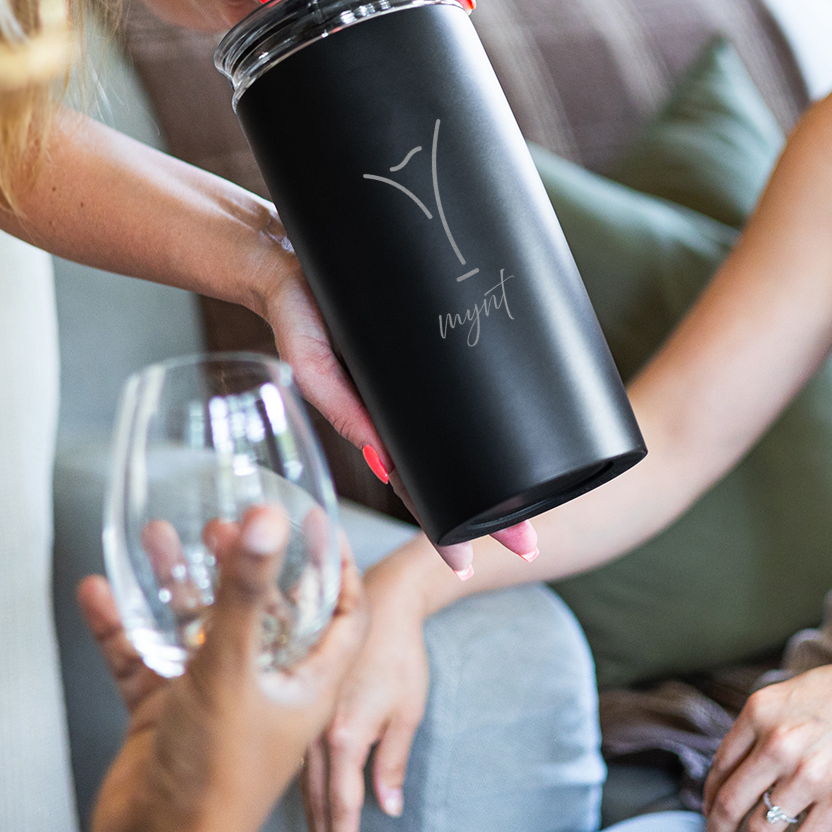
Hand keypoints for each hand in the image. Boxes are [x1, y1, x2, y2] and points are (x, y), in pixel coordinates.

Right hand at [78, 508, 367, 831]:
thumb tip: (267, 523)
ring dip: (179, 584)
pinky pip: (146, 656)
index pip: (342, 614)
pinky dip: (124, 625)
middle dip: (244, 565)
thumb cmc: (214, 782)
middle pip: (263, 611)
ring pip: (199, 628)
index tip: (319, 525)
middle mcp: (263, 686)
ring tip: (160, 538)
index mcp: (305, 682)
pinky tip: (102, 593)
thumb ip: (244, 594)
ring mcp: (213, 699)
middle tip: (224, 525)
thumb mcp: (232, 673)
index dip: (337, 567)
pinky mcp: (167, 713)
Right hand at [258, 227, 538, 577]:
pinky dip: (488, 424)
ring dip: (500, 478)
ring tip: (538, 508)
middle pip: (453, 477)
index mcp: (375, 426)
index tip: (467, 564)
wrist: (293, 267)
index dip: (444, 528)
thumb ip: (344, 411)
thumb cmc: (297, 318)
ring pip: (463, 446)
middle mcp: (400, 415)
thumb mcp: (313, 368)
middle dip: (492, 513)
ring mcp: (415, 391)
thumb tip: (386, 466)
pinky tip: (520, 438)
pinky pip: (460, 399)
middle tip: (529, 545)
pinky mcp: (426, 356)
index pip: (416, 490)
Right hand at [301, 557, 431, 831]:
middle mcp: (317, 730)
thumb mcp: (407, 710)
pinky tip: (305, 788)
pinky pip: (298, 749)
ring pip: (303, 775)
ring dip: (310, 807)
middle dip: (321, 830)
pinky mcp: (304, 700)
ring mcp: (306, 715)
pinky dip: (303, 776)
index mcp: (345, 735)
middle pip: (316, 795)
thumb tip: (388, 807)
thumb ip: (393, 761)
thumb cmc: (400, 654)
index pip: (341, 801)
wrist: (380, 601)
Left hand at [702, 648, 831, 831]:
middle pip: (730, 804)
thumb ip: (762, 725)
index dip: (709, 799)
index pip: (719, 768)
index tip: (709, 815)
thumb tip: (736, 765)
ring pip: (761, 830)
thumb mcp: (791, 694)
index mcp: (758, 713)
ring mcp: (808, 774)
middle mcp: (776, 744)